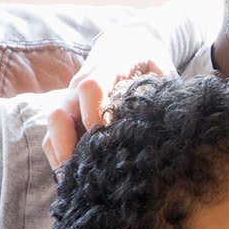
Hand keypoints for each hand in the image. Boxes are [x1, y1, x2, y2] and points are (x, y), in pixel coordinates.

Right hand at [42, 21, 174, 168]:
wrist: (126, 42)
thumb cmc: (148, 58)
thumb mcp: (161, 68)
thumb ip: (165, 91)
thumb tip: (176, 124)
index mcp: (105, 68)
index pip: (91, 87)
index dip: (95, 113)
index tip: (106, 136)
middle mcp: (79, 85)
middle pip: (58, 114)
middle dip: (66, 145)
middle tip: (82, 174)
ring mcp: (70, 100)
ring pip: (52, 130)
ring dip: (60, 157)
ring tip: (74, 186)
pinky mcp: (68, 113)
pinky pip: (53, 136)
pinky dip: (60, 157)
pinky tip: (74, 180)